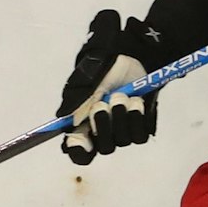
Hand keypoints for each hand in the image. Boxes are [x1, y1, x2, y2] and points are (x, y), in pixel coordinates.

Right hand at [59, 9, 164, 164]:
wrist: (130, 56)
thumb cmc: (103, 69)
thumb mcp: (88, 82)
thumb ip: (79, 100)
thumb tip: (67, 118)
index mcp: (83, 124)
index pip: (78, 150)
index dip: (79, 150)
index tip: (81, 138)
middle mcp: (102, 132)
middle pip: (104, 147)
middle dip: (103, 124)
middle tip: (102, 104)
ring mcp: (122, 131)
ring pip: (123, 140)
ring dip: (121, 116)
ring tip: (121, 94)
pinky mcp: (141, 126)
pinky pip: (140, 135)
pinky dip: (137, 117)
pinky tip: (136, 100)